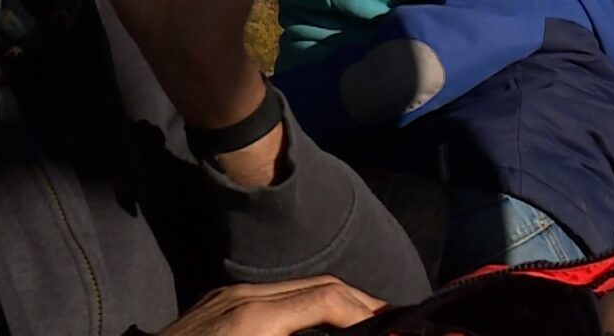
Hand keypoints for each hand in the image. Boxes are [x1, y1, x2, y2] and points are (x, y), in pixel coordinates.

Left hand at [158, 276, 384, 335]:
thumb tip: (341, 329)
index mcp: (254, 319)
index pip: (326, 297)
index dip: (365, 311)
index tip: (393, 328)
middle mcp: (243, 297)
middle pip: (319, 284)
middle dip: (360, 302)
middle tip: (394, 321)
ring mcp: (229, 296)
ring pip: (299, 288)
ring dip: (335, 302)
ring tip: (363, 324)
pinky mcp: (219, 303)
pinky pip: (275, 297)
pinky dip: (306, 308)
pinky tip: (319, 327)